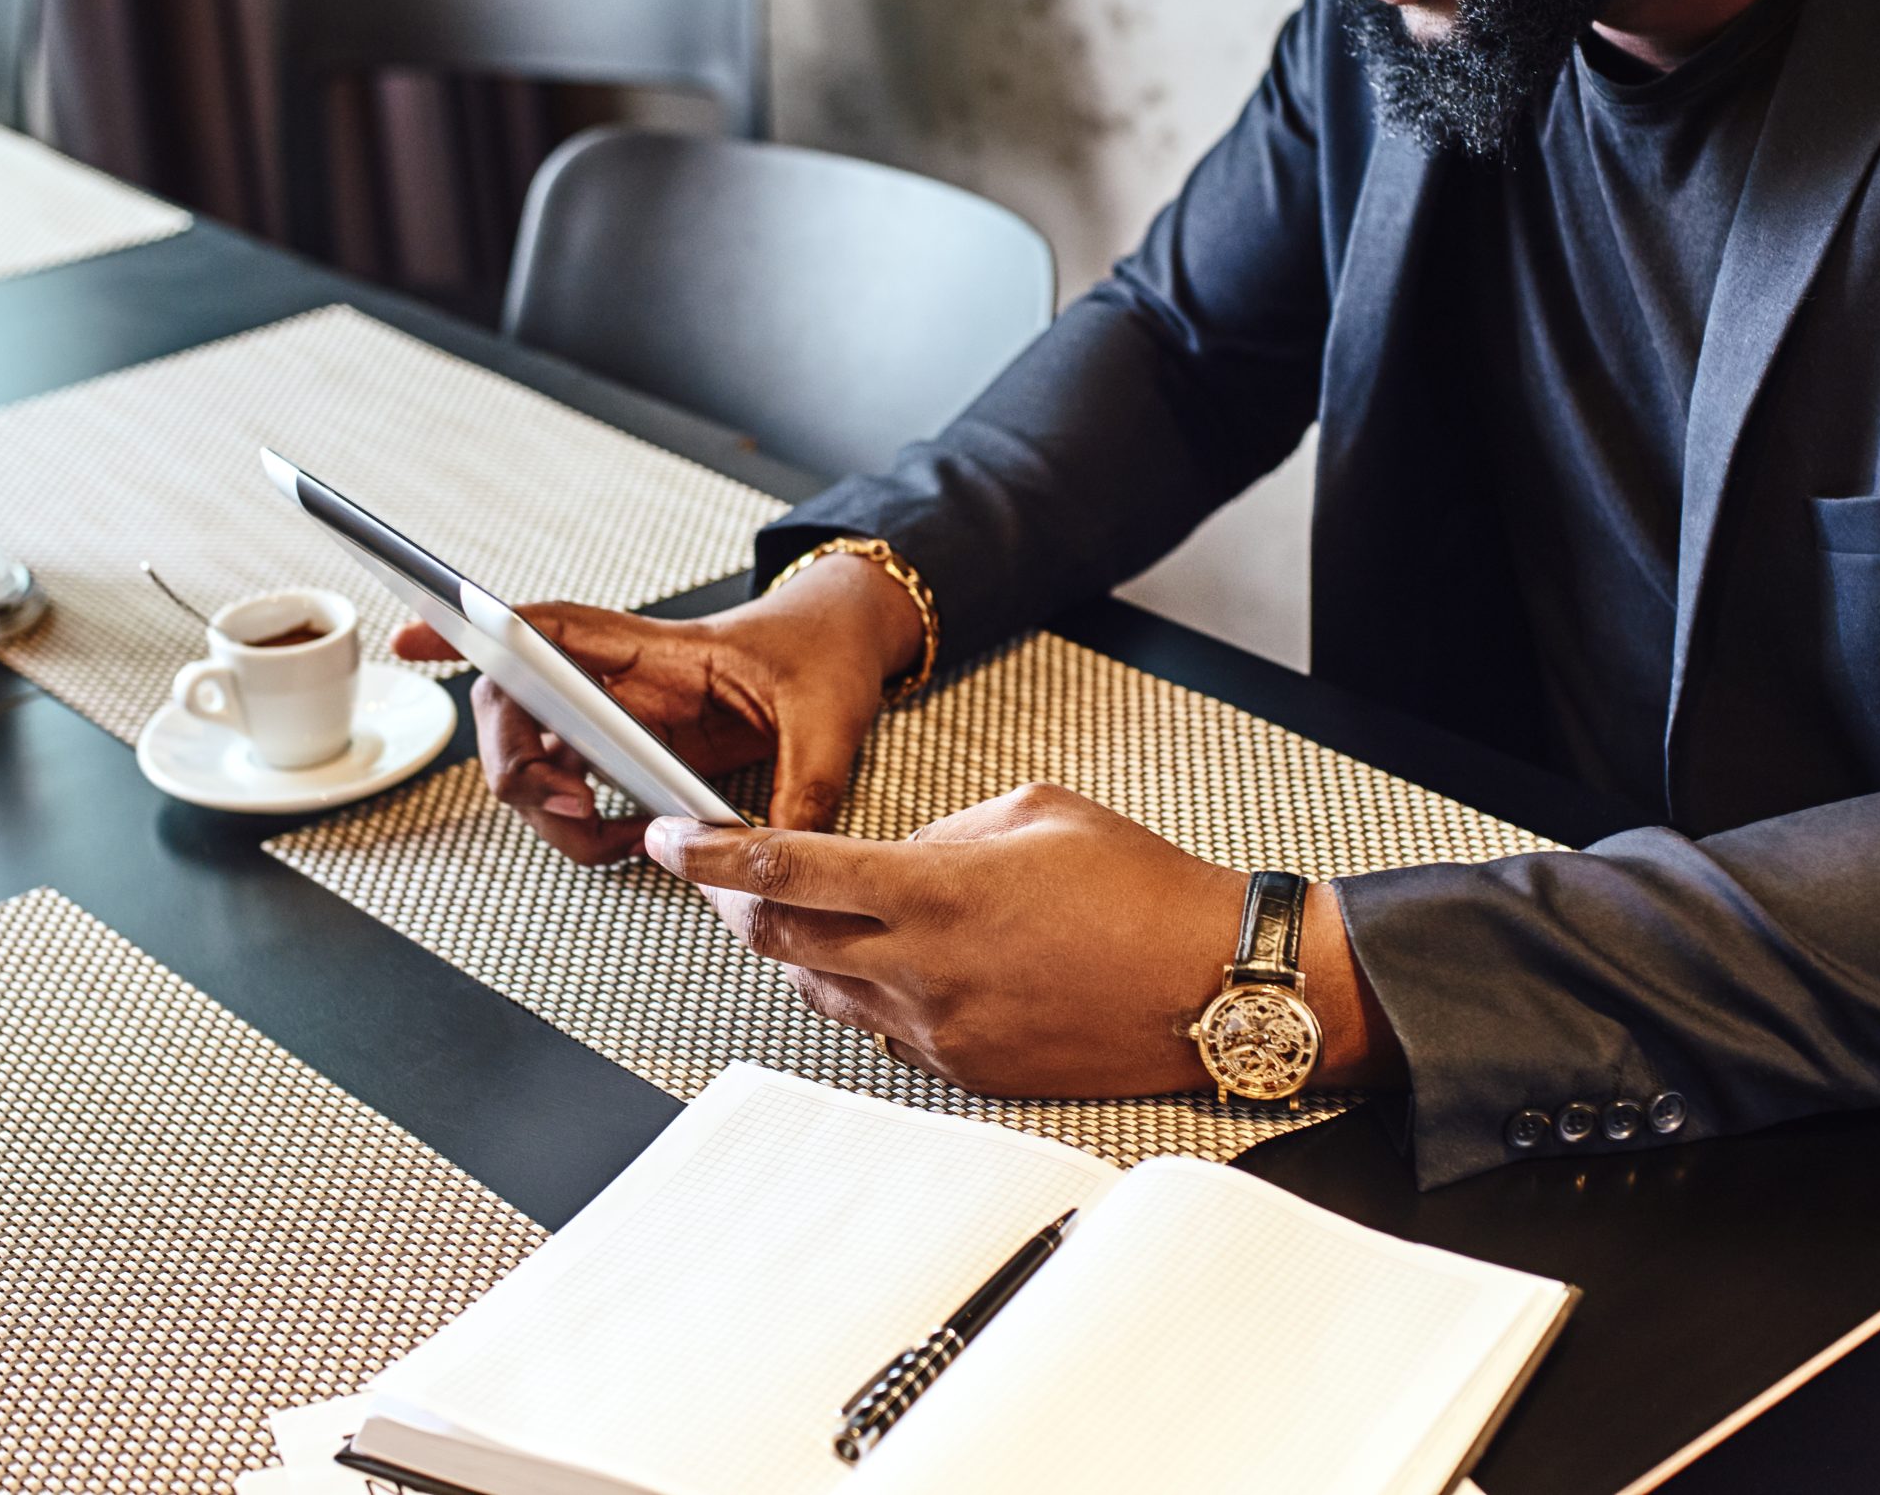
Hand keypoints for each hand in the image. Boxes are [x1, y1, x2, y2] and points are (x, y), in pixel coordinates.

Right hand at [391, 552, 925, 863]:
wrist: (845, 645)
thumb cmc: (827, 658)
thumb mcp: (831, 722)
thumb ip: (802, 791)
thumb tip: (769, 859)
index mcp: (661, 650)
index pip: (550, 631)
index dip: (477, 633)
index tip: (415, 636)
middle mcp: (623, 680)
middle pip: (517, 708)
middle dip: (514, 766)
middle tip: (569, 810)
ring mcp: (621, 717)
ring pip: (537, 759)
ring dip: (550, 811)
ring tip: (615, 840)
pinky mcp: (633, 752)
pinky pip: (573, 788)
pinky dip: (581, 827)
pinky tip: (627, 843)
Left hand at [642, 782, 1398, 1097]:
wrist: (1212, 984)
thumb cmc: (1144, 889)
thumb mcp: (1038, 810)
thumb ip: (944, 829)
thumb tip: (896, 858)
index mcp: (936, 889)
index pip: (787, 867)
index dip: (710, 851)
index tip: (667, 836)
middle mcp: (922, 968)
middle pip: (778, 938)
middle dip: (733, 899)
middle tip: (715, 870)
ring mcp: (938, 1029)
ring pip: (820, 989)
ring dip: (795, 947)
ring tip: (798, 910)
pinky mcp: (964, 1071)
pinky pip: (880, 1029)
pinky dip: (861, 989)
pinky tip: (884, 961)